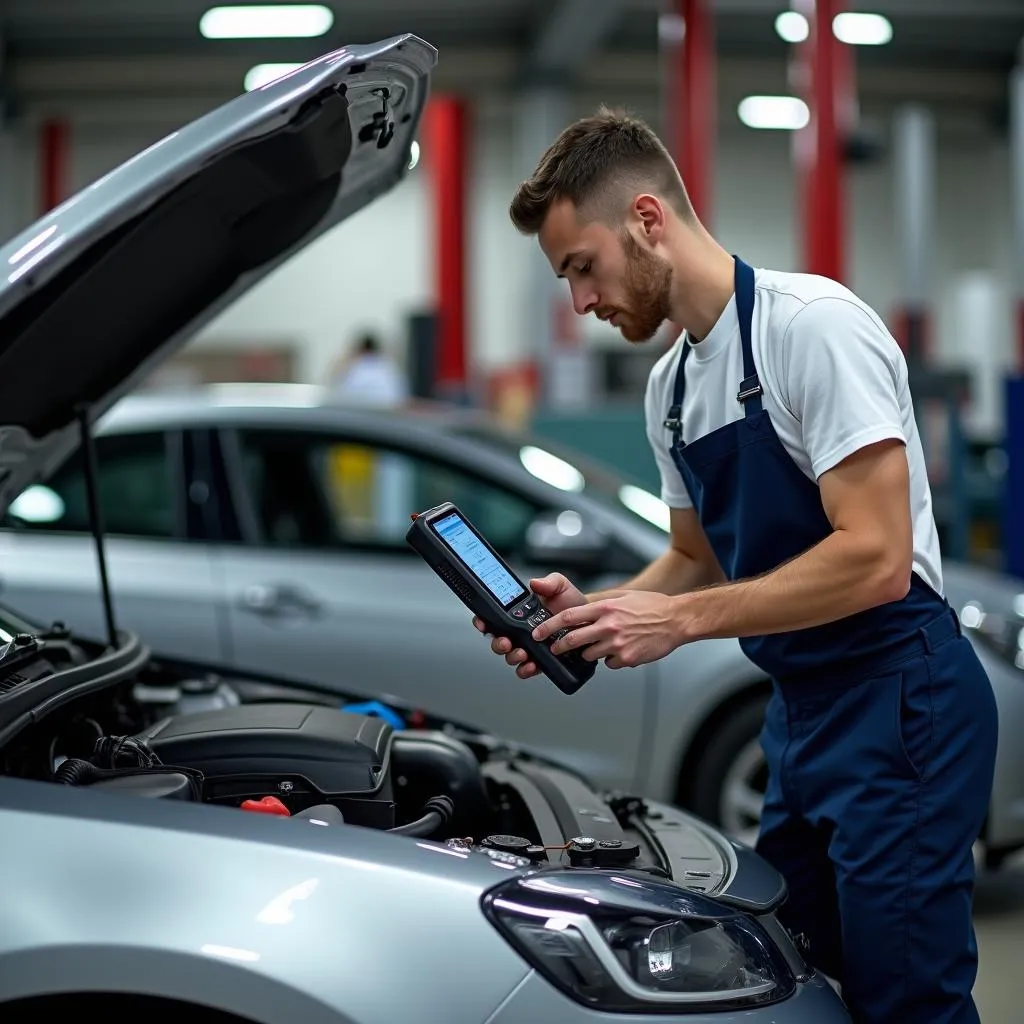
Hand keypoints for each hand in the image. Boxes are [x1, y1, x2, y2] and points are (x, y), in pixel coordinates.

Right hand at [473, 572, 586, 679]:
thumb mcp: (560, 587)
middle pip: (497, 640)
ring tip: (522, 653)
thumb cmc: (572, 603)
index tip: (483, 622)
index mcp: (519, 612)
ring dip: (511, 657)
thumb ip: (548, 582)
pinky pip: (527, 669)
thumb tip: (535, 582)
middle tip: (506, 642)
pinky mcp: (540, 660)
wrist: (590, 621)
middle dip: (498, 643)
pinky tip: (532, 665)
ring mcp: (529, 647)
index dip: (483, 620)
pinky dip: (526, 670)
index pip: (494, 617)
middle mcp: (520, 631)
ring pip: (510, 656)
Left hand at [533, 590, 682, 669]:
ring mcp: (618, 643)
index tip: (539, 633)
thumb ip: (602, 603)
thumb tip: (583, 608)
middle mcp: (609, 625)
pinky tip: (622, 650)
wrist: (676, 619)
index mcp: (606, 608)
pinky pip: (610, 663)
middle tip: (554, 648)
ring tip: (601, 645)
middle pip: (573, 640)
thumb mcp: (623, 596)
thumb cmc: (652, 606)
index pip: (569, 617)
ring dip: (590, 653)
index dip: (550, 626)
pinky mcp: (628, 658)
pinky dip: (611, 660)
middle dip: (559, 646)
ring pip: (590, 655)